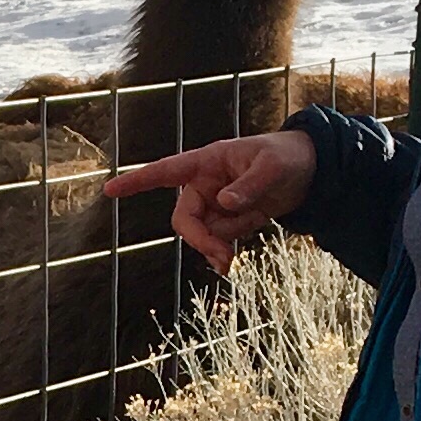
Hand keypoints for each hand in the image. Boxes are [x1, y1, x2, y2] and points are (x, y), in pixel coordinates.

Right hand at [105, 129, 316, 271]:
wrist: (310, 173)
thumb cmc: (288, 158)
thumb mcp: (274, 168)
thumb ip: (249, 186)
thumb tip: (224, 202)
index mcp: (209, 162)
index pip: (167, 171)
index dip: (138, 181)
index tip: (110, 189)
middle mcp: (205, 184)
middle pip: (184, 218)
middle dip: (199, 240)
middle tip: (222, 259)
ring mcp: (214, 204)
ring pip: (200, 233)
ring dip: (213, 249)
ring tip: (231, 262)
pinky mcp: (226, 220)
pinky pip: (216, 240)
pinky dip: (222, 252)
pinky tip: (232, 260)